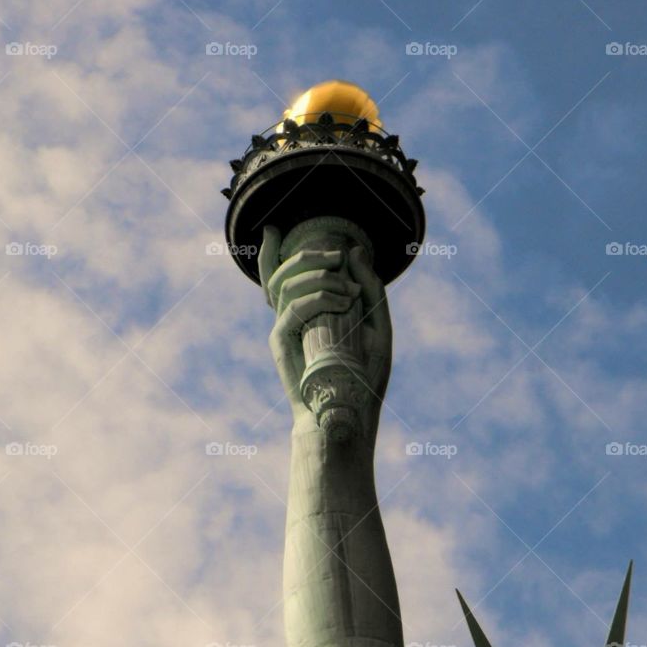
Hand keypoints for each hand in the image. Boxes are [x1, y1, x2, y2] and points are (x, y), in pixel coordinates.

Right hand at [258, 226, 392, 435]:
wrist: (350, 416)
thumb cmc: (363, 378)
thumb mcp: (377, 327)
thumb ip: (370, 290)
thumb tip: (355, 251)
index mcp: (307, 314)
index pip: (279, 277)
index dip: (268, 253)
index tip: (272, 230)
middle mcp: (291, 319)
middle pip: (283, 273)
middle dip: (309, 255)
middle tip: (337, 256)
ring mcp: (284, 330)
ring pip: (287, 285)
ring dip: (320, 277)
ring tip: (348, 290)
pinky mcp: (281, 344)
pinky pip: (293, 309)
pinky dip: (319, 299)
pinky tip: (342, 302)